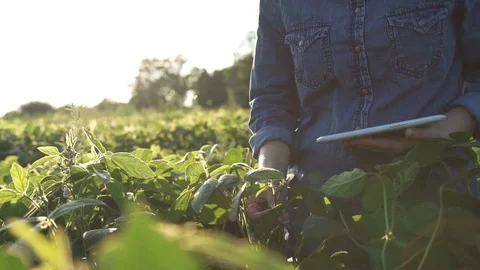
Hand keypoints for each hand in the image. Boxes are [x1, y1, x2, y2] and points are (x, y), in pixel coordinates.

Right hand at [246, 140, 290, 222]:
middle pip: (262, 220)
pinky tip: (286, 215)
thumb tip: (275, 211)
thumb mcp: (269, 189)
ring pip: (270, 220)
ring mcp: (264, 212)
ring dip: (278, 220)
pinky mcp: (271, 212)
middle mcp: (256, 210)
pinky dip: (280, 217)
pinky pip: (275, 217)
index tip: (272, 212)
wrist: (273, 175)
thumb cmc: (267, 180)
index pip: (254, 215)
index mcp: (250, 204)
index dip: (262, 216)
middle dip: (273, 220)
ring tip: (286, 217)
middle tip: (283, 218)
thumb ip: (270, 200)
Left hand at [342, 107, 475, 155]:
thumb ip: (425, 134)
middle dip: (359, 144)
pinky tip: (364, 138)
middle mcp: (404, 148)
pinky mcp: (405, 142)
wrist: (460, 129)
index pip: (382, 144)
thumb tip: (408, 133)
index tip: (350, 139)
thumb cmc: (449, 129)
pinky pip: (385, 143)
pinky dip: (373, 141)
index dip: (365, 142)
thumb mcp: (441, 131)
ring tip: (347, 140)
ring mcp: (404, 146)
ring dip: (364, 143)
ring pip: (380, 146)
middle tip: (340, 140)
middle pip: (377, 146)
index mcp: (410, 146)